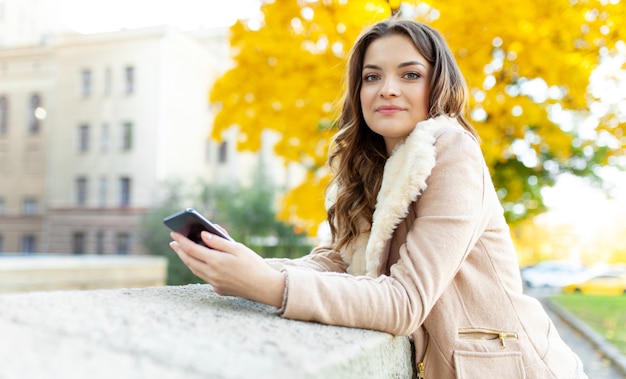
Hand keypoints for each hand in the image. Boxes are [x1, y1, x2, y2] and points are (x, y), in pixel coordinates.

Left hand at [169, 231, 285, 307]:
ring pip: (195, 270)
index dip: (181, 240)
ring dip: (187, 260)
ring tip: (183, 251)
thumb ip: (219, 242)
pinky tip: (200, 263)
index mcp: (216, 262)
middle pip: (189, 261)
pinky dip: (198, 268)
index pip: (192, 249)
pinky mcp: (219, 289)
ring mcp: (214, 284)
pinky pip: (204, 277)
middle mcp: (212, 274)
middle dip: (180, 250)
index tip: (173, 233)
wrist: (265, 287)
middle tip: (173, 242)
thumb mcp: (238, 248)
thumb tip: (203, 235)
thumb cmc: (254, 265)